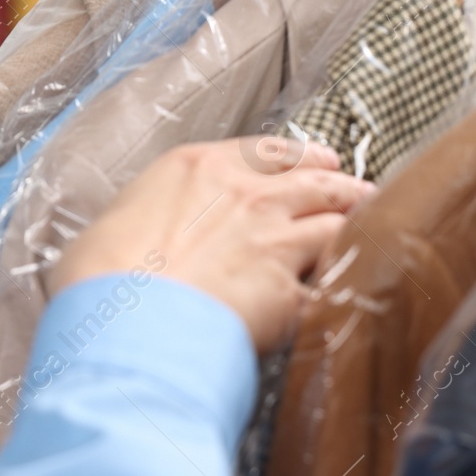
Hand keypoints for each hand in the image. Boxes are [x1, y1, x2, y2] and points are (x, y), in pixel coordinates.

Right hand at [49, 137, 375, 353]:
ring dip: (357, 222)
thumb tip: (139, 236)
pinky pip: (332, 281)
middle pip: (313, 179)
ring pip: (337, 220)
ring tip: (372, 223)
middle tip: (358, 186)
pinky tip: (357, 282)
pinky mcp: (291, 292)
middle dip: (341, 181)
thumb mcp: (112, 225)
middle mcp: (247, 195)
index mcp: (198, 168)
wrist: (128, 324)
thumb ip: (145, 217)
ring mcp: (276, 241)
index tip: (317, 156)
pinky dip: (347, 280)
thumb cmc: (103, 278)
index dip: (298, 154)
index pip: (264, 150)